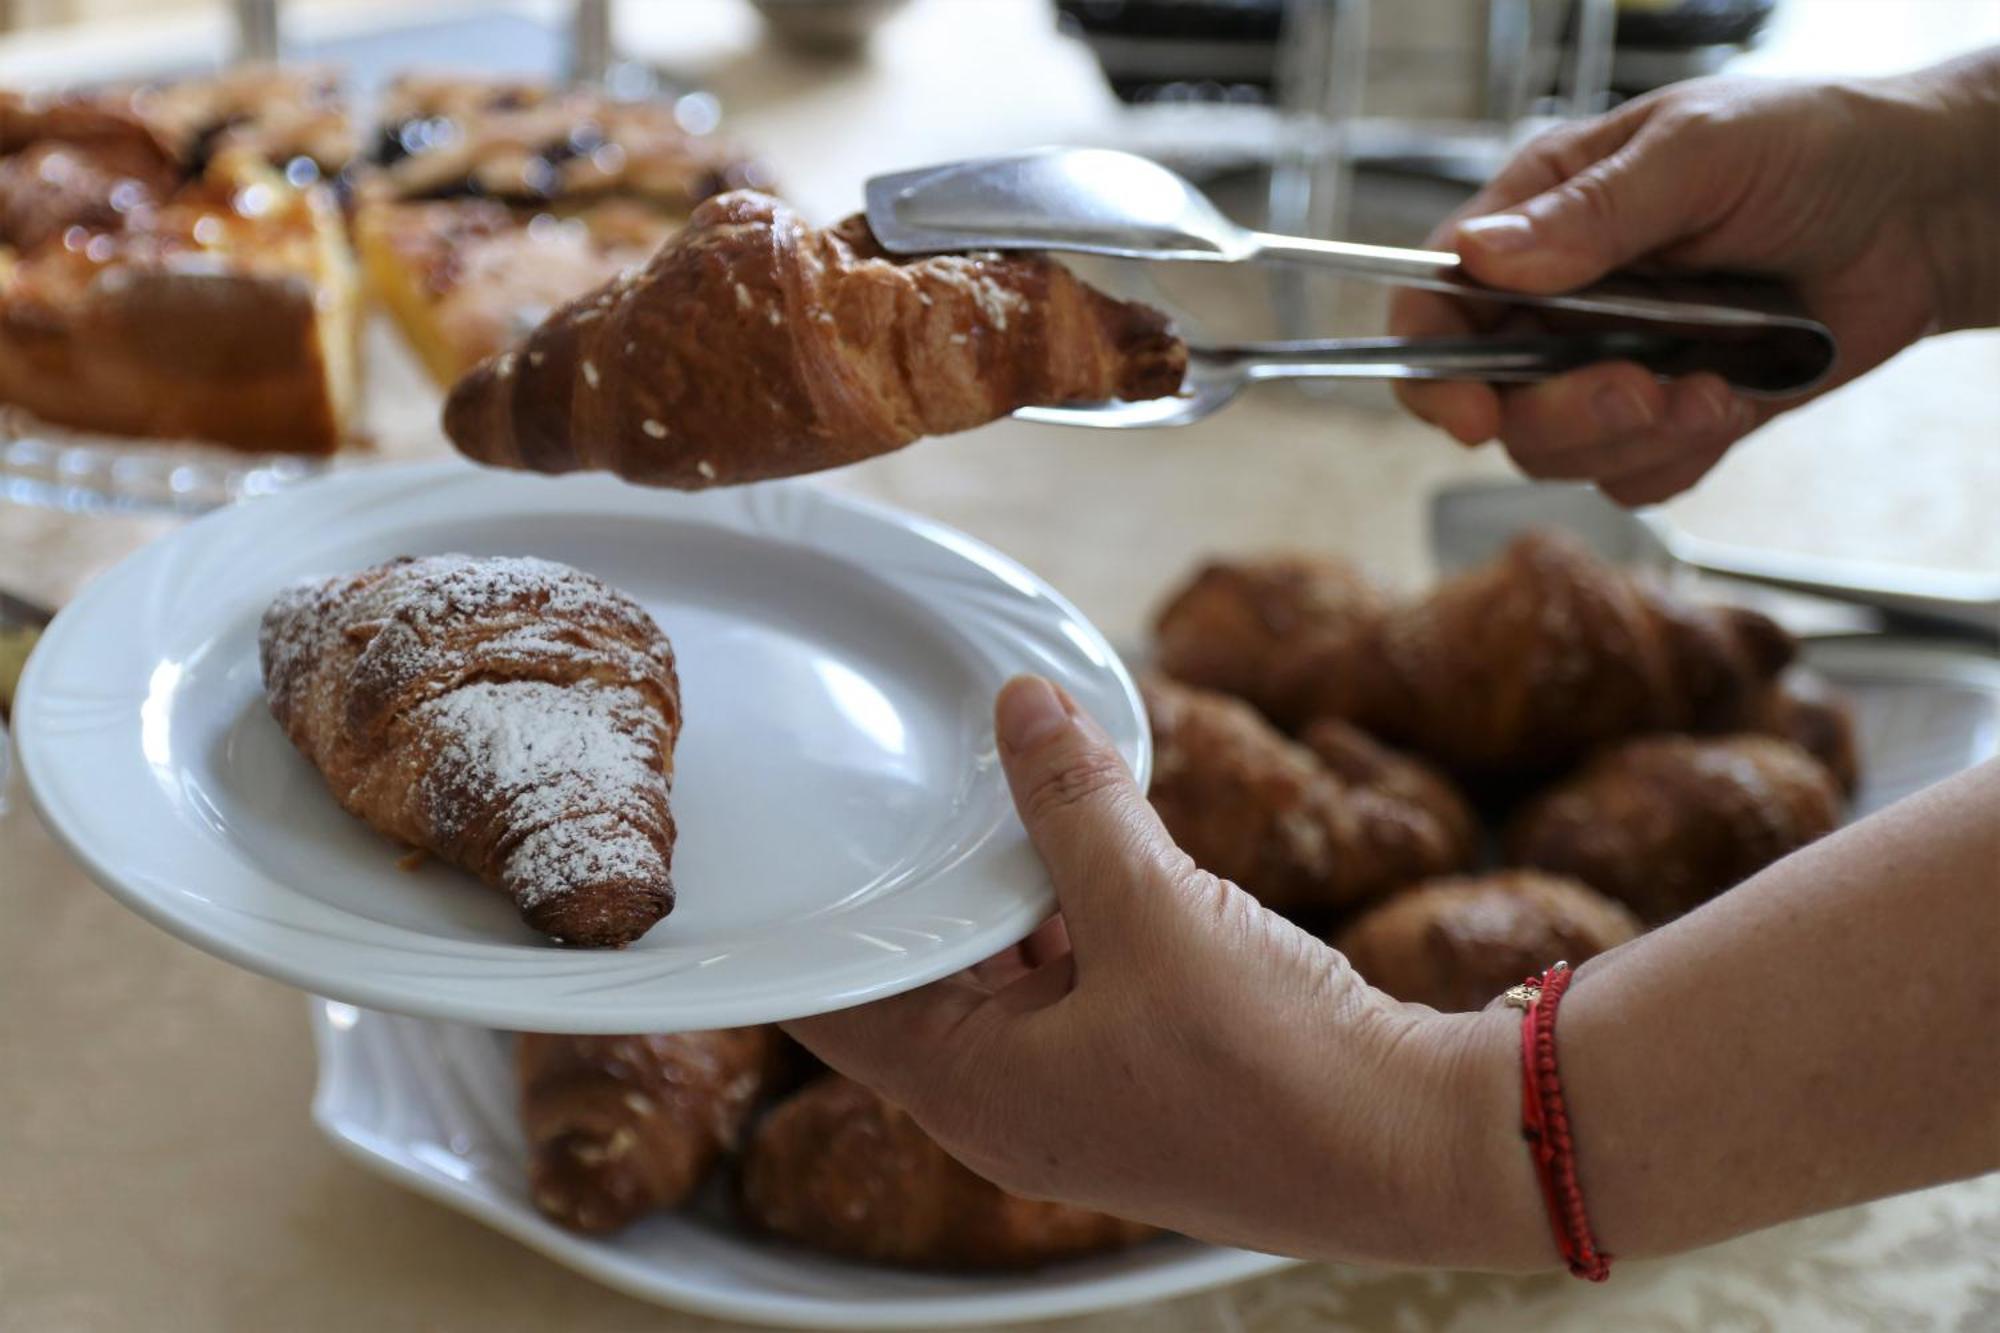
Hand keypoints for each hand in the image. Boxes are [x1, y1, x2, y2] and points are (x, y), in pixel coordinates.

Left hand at [786, 677, 1544, 1268]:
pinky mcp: (1143, 1086)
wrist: (1419, 1148)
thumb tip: (1023, 710)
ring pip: (1003, 985)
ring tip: (1019, 804)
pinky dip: (1072, 927)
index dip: (813, 920)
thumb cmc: (1275, 1063)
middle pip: (922, 985)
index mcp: (972, 1094)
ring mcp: (1079, 1105)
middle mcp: (1009, 1113)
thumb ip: (1077, 807)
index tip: (796, 839)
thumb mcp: (1158, 911)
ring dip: (1011, 901)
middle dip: (928, 888)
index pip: (837, 1005)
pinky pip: (1072, 994)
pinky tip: (1101, 859)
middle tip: (921, 790)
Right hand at [1393, 55, 1998, 504]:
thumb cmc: (1816, 146)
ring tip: (1712, 388)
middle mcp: (1556, 302)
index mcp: (1538, 220)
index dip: (1431, 369)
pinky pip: (1631, 479)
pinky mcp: (1663, 418)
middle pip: (1491, 399)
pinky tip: (1732, 400)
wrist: (1925, 212)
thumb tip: (1485, 257)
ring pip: (1556, 453)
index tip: (1473, 415)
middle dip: (1563, 412)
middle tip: (1639, 392)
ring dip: (1631, 437)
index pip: (1434, 304)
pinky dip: (1678, 456)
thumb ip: (1592, 211)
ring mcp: (1606, 365)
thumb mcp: (1700, 150)